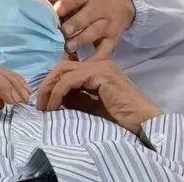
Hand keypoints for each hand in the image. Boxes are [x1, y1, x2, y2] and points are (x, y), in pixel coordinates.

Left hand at [37, 59, 161, 133]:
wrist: (143, 121)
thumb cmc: (122, 118)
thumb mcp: (94, 106)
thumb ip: (78, 98)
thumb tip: (57, 97)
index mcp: (97, 69)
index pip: (67, 69)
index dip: (52, 83)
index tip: (44, 101)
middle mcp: (98, 63)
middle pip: (62, 66)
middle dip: (47, 84)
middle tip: (40, 104)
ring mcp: (100, 66)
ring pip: (64, 71)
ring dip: (50, 89)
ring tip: (44, 107)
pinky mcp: (100, 73)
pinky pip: (71, 79)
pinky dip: (59, 92)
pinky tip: (55, 106)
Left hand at [41, 0, 134, 57]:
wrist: (120, 3)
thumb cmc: (88, 0)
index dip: (67, 3)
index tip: (56, 10)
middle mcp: (98, 8)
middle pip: (87, 15)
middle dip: (74, 24)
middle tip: (62, 33)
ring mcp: (106, 25)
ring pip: (95, 32)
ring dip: (81, 40)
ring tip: (68, 48)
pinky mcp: (112, 41)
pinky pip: (105, 52)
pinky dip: (95, 59)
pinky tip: (83, 66)